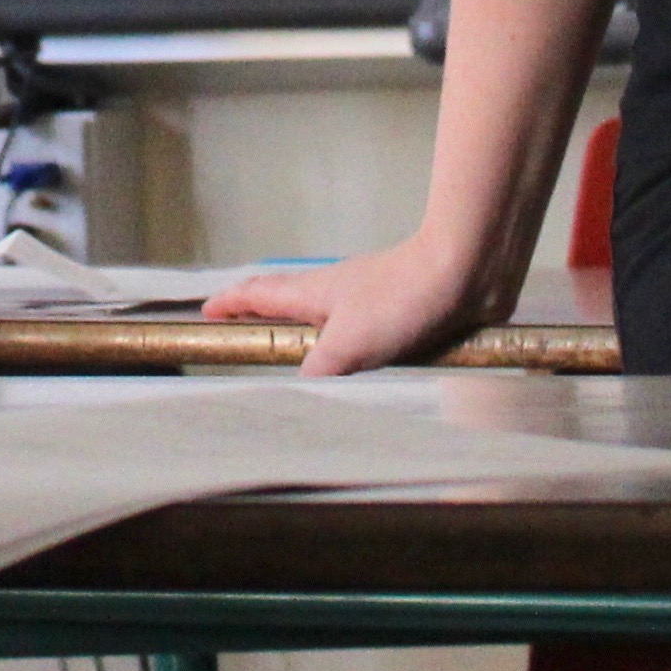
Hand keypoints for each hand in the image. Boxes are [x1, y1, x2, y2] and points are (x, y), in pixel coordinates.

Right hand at [204, 231, 506, 378]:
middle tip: (246, 335)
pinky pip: (360, 333)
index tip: (208, 312)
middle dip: (262, 316)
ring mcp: (367, 301)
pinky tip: (358, 370)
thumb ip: (316, 374)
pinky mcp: (398, 314)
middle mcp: (335, 293)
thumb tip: (293, 398)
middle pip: (286, 301)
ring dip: (305, 335)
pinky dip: (345, 348)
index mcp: (312, 293)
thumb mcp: (347, 345)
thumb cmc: (401, 298)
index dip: (230, 303)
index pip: (258, 294)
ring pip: (323, 318)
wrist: (462, 272)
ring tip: (297, 363)